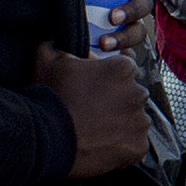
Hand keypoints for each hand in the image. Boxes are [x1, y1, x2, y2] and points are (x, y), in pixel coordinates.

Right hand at [47, 43, 154, 170]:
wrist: (45, 139)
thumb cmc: (48, 96)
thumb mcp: (46, 57)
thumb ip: (59, 42)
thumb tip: (61, 38)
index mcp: (123, 68)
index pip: (124, 69)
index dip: (107, 78)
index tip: (92, 88)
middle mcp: (138, 93)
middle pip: (131, 94)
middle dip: (116, 100)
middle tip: (91, 111)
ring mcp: (140, 122)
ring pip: (135, 120)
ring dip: (120, 123)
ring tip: (94, 130)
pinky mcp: (138, 147)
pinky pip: (134, 144)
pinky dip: (122, 146)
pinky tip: (101, 145)